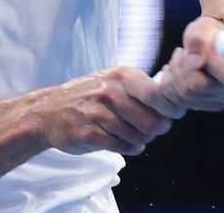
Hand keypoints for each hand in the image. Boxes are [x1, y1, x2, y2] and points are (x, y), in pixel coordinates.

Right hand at [30, 66, 178, 155]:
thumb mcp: (114, 81)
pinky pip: (121, 146)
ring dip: (141, 140)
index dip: (170, 110)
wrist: (48, 110)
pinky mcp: (88, 133)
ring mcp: (98, 112)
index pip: (159, 95)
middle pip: (153, 121)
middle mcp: (110, 91)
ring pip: (138, 136)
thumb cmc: (89, 96)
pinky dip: (128, 148)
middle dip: (156, 130)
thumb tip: (175, 101)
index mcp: (122, 75)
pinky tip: (125, 144)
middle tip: (151, 131)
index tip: (169, 116)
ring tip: (135, 137)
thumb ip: (141, 88)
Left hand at [155, 16, 223, 111]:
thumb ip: (201, 38)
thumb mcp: (204, 27)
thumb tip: (198, 60)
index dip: (209, 64)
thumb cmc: (211, 33)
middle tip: (183, 52)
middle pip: (200, 87)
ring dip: (175, 75)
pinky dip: (174, 85)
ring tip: (181, 59)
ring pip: (187, 95)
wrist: (211, 42)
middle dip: (182, 67)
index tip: (203, 52)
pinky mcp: (211, 104)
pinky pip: (182, 102)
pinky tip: (180, 71)